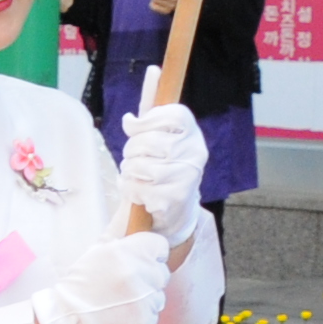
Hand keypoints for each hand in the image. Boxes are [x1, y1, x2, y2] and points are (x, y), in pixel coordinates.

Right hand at [30, 233, 169, 323]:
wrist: (67, 321)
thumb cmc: (79, 286)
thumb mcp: (96, 253)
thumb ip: (119, 238)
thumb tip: (133, 216)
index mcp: (127, 252)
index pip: (160, 246)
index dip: (152, 254)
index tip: (143, 262)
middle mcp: (139, 274)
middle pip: (162, 273)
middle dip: (148, 279)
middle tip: (126, 287)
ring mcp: (144, 300)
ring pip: (158, 297)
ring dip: (144, 301)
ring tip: (121, 305)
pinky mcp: (145, 322)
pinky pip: (152, 318)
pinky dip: (140, 319)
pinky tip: (121, 318)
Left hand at [117, 104, 206, 244]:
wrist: (178, 207)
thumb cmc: (165, 166)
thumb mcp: (162, 139)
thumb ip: (148, 124)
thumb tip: (130, 118)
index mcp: (192, 133)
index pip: (172, 116)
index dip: (145, 121)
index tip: (132, 127)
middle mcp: (194, 152)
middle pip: (147, 141)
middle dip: (130, 150)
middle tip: (134, 157)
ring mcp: (185, 176)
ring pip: (137, 165)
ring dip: (128, 170)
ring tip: (135, 174)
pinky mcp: (172, 198)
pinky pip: (135, 187)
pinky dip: (128, 188)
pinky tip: (138, 190)